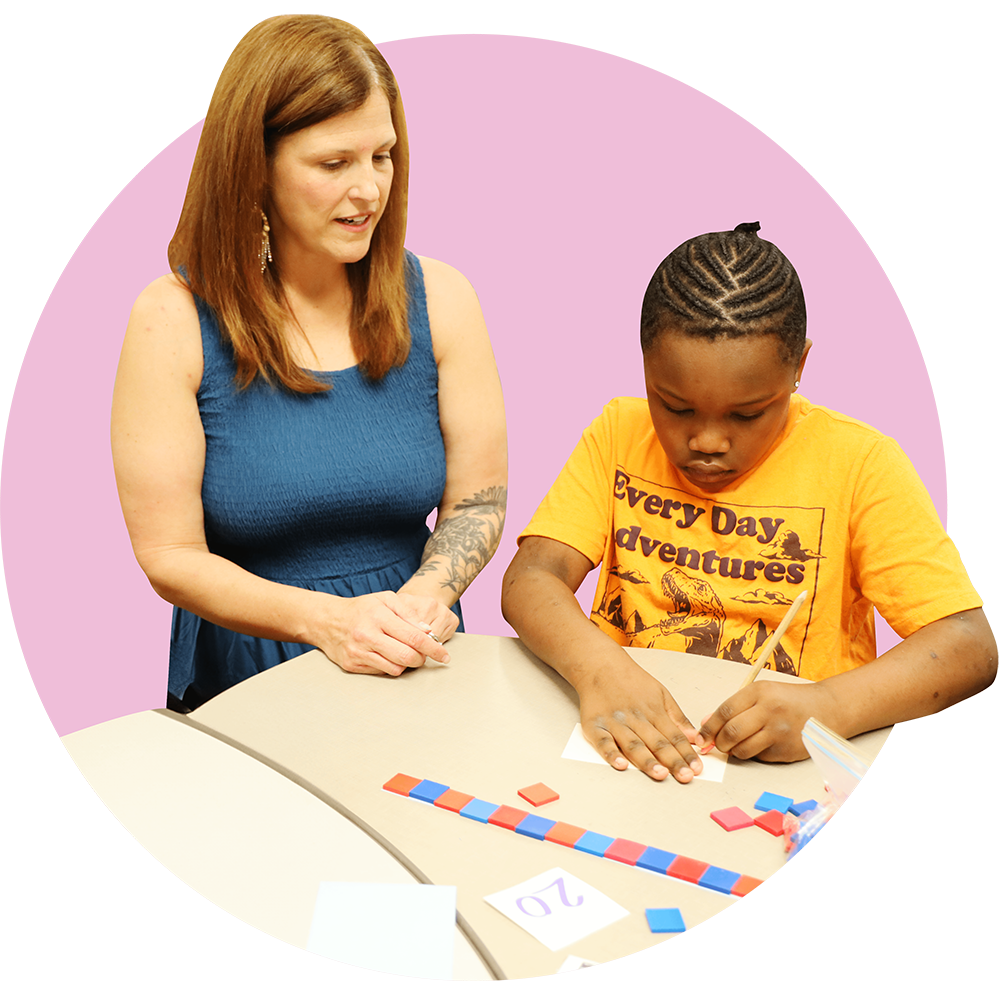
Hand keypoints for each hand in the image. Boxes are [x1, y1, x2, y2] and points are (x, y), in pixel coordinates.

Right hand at [317, 591, 455, 675]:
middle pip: (407, 656)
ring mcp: (359, 652)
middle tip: (425, 655)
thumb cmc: (361, 609)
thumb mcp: (385, 599)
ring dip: (407, 664)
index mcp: (379, 616)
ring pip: (395, 668)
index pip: (414, 636)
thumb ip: (408, 612)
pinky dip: (391, 667)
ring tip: (407, 654)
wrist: (327, 621)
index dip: (433, 647)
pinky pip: (381, 672)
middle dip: (422, 658)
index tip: (444, 655)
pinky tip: (391, 657)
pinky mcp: (352, 665)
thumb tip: (427, 630)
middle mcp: (368, 635)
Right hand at [577, 657, 702, 782]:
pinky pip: (603, 742)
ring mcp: (615, 723)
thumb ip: (677, 717)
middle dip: (673, 761)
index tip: (697, 768)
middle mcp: (636, 718)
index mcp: (654, 711)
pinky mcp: (595, 726)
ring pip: (633, 745)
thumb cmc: (631, 681)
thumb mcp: (661, 693)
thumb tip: (694, 738)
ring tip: (660, 774)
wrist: (600, 665)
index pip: (675, 736)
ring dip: (647, 761)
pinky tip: (621, 764)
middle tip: (685, 776)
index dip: (687, 753)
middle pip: (657, 743)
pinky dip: (611, 754)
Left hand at [696, 680, 838, 760]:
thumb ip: (734, 707)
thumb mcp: (761, 693)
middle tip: (716, 744)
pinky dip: (752, 754)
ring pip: (742, 750)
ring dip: (733, 751)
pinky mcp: (786, 750)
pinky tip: (759, 744)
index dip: (709, 726)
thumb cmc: (788, 700)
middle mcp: (769, 711)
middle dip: (718, 742)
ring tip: (735, 745)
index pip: (725, 711)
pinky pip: (759, 757)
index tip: (701, 736)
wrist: (825, 709)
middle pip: (731, 732)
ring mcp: (779, 732)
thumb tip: (705, 723)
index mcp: (759, 692)